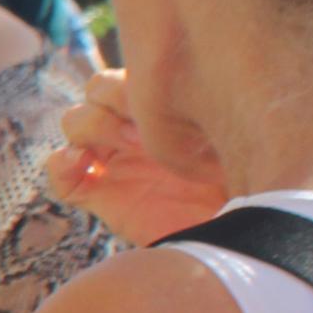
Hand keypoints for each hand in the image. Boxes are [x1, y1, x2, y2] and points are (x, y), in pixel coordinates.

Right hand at [39, 67, 229, 246]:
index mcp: (165, 109)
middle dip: (113, 102)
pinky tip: (88, 169)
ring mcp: (115, 160)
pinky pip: (59, 170)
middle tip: (144, 135)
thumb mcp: (239, 140)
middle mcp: (136, 129)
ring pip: (75, 121)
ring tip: (127, 152)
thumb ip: (210, 111)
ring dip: (93, 129)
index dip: (133, 84)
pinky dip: (62, 165)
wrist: (242, 238)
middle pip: (97, 90)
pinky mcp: (99, 194)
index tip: (162, 110)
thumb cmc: (253, 187)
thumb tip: (185, 84)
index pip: (129, 74)